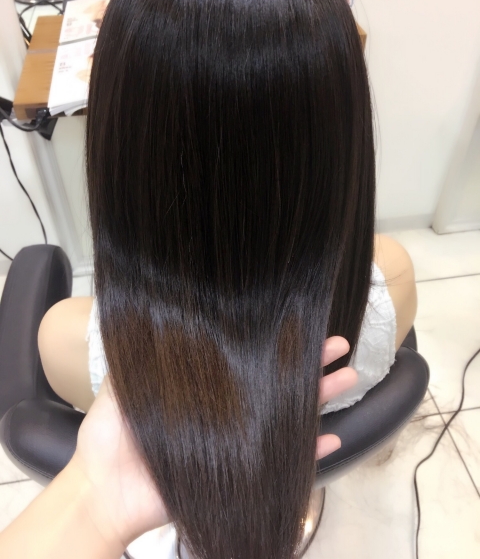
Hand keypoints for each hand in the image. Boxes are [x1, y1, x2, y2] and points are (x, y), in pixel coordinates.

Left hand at [71, 337, 356, 546]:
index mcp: (205, 389)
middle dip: (309, 363)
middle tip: (339, 344)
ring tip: (348, 377)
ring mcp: (238, 443)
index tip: (297, 321)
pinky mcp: (242, 476)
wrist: (104, 493)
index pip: (245, 360)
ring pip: (288, 417)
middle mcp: (227, 411)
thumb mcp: (122, 388)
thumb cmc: (109, 439)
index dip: (271, 343)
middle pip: (275, 384)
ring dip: (320, 399)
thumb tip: (152, 314)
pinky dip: (310, 455)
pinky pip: (283, 466)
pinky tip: (333, 438)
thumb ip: (140, 360)